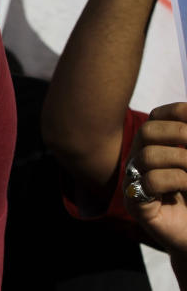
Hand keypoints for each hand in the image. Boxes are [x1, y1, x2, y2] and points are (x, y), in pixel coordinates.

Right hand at [123, 103, 186, 255]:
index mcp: (155, 146)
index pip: (157, 116)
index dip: (179, 112)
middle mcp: (140, 159)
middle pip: (147, 131)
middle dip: (180, 133)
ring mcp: (135, 181)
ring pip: (146, 155)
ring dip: (181, 159)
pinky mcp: (137, 204)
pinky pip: (148, 182)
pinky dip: (175, 180)